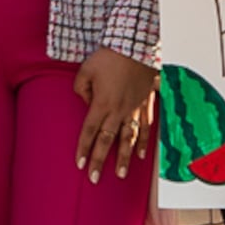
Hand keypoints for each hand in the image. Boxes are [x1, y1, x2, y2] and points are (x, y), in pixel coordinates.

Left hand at [72, 46, 152, 180]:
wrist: (136, 45)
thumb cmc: (109, 56)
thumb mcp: (85, 70)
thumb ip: (80, 88)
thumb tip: (85, 101)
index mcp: (101, 103)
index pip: (90, 132)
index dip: (84, 149)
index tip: (79, 164)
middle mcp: (118, 110)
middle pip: (108, 141)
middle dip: (100, 161)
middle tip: (94, 179)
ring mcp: (134, 108)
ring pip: (128, 138)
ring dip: (124, 158)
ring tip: (120, 175)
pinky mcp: (145, 102)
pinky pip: (145, 126)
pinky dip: (143, 142)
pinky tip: (142, 155)